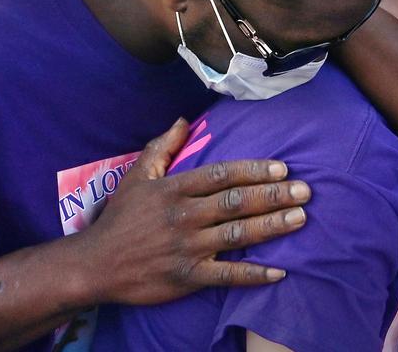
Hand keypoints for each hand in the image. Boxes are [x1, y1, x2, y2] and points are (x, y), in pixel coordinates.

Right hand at [76, 118, 310, 304]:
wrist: (93, 265)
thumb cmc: (119, 219)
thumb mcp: (136, 176)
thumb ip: (161, 147)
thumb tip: (182, 121)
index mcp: (175, 189)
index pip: (220, 175)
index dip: (253, 170)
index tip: (282, 168)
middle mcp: (184, 216)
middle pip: (236, 202)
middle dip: (273, 195)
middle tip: (304, 191)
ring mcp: (187, 248)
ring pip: (236, 234)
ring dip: (271, 226)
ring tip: (300, 218)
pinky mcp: (187, 277)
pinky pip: (226, 275)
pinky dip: (253, 274)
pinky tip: (279, 271)